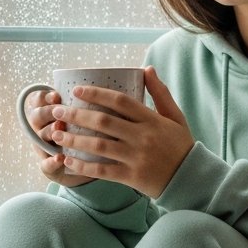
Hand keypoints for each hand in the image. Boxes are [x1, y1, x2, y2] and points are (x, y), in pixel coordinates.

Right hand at [24, 89, 94, 189]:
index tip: (57, 95)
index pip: (38, 100)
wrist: (90, 167)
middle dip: (47, 112)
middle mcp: (43, 129)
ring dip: (49, 132)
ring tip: (59, 129)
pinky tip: (60, 158)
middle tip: (60, 112)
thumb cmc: (90, 135)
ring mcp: (45, 149)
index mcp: (50, 114)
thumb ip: (92, 104)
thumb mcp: (90, 118)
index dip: (44, 96)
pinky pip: (45, 165)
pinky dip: (52, 162)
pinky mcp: (50, 168)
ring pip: (40, 138)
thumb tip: (108, 82)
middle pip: (36, 117)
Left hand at [48, 66, 194, 196]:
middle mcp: (142, 137)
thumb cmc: (181, 146)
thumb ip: (161, 93)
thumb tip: (147, 69)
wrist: (191, 179)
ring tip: (56, 136)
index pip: (120, 101)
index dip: (96, 93)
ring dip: (74, 140)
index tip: (77, 90)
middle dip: (76, 115)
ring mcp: (136, 158)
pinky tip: (67, 161)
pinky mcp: (131, 177)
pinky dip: (83, 166)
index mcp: (151, 119)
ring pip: (98, 146)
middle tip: (57, 112)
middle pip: (103, 121)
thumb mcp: (175, 117)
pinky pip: (102, 170)